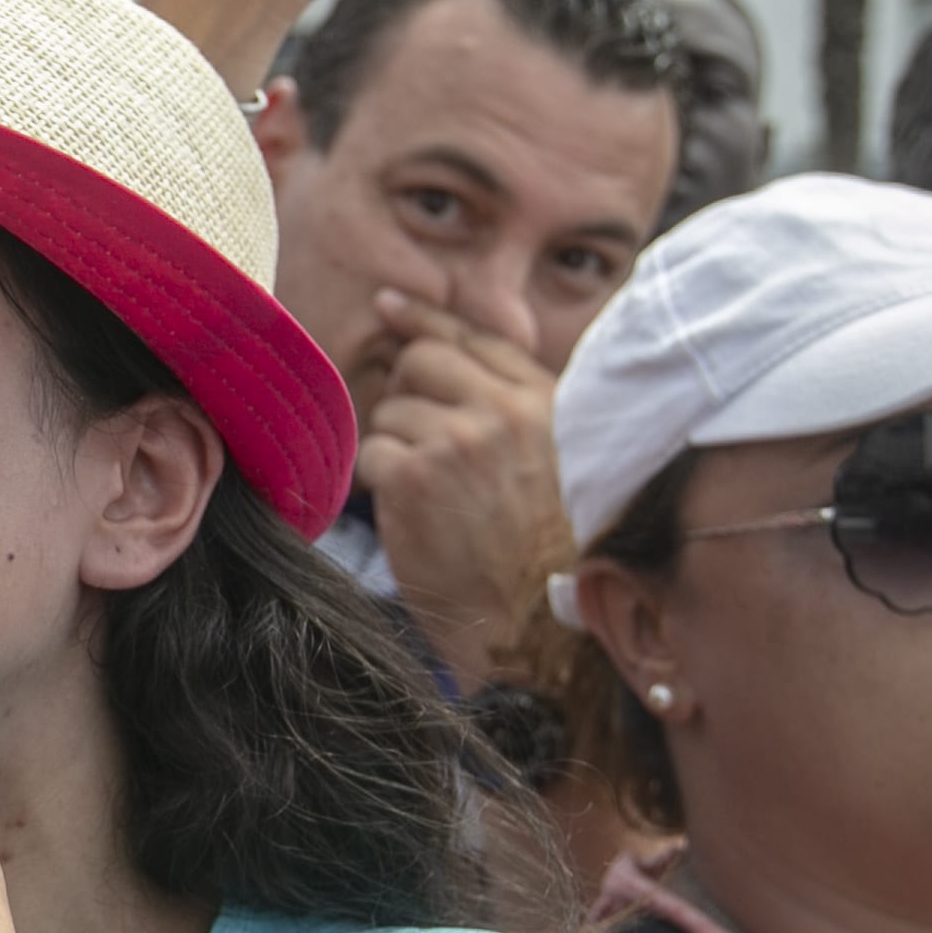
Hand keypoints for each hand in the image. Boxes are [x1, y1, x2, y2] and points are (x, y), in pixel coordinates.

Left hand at [354, 291, 563, 687]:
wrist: (537, 627)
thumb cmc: (546, 559)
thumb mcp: (559, 466)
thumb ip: (518, 414)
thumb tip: (455, 370)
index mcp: (549, 402)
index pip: (478, 336)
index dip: (426, 319)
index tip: (389, 305)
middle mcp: (506, 410)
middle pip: (421, 361)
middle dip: (406, 395)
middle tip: (415, 445)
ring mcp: (460, 438)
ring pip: (391, 412)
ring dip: (396, 452)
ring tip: (431, 500)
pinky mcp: (417, 476)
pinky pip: (373, 456)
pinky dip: (380, 487)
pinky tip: (410, 518)